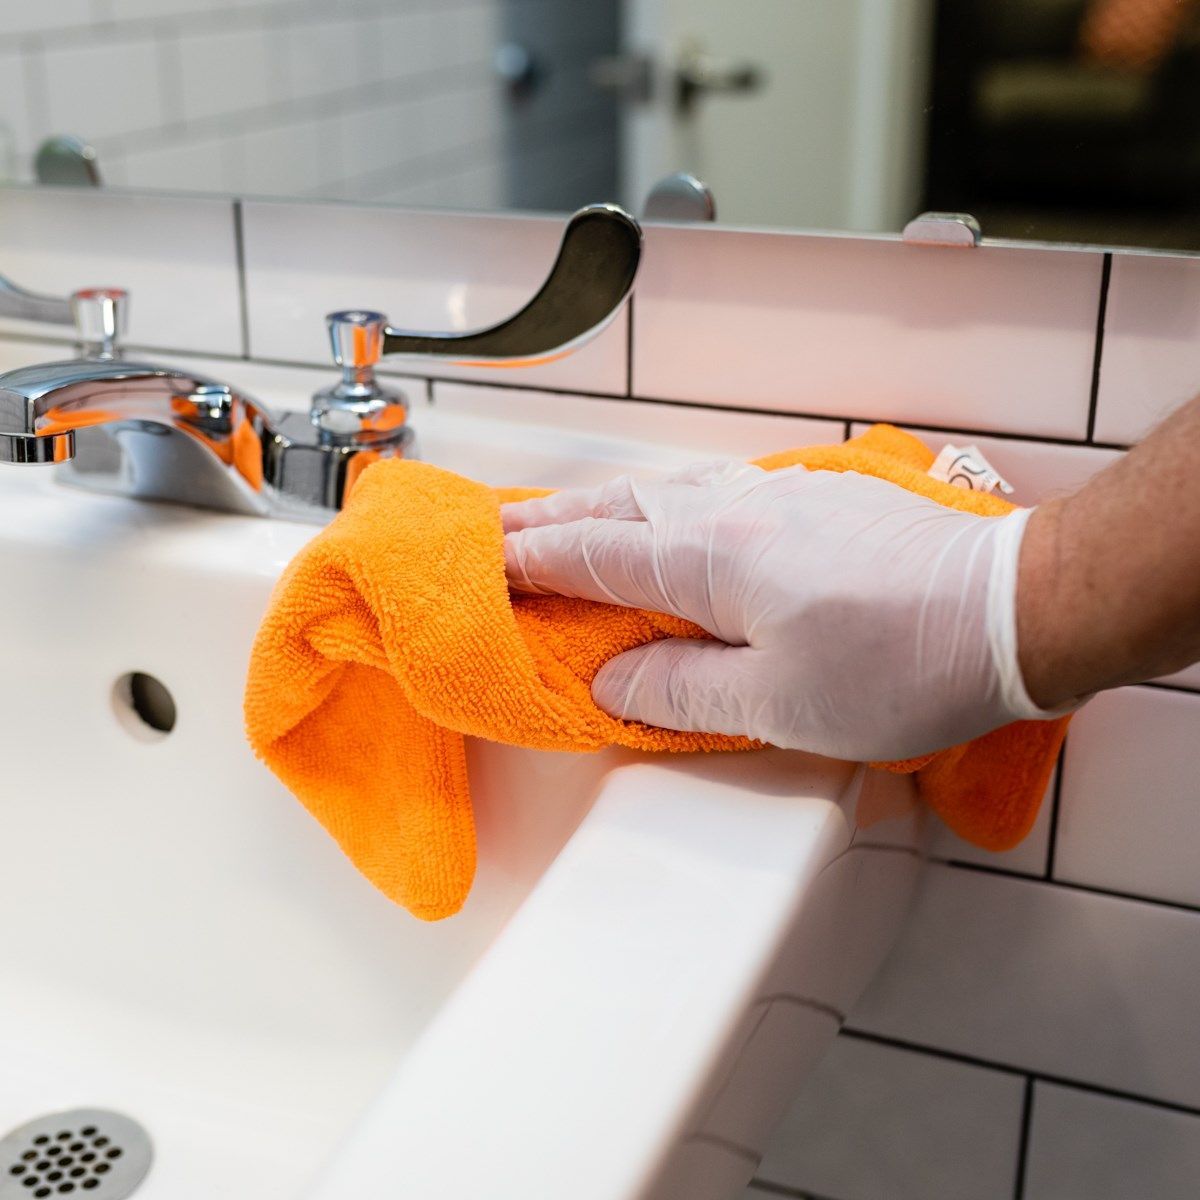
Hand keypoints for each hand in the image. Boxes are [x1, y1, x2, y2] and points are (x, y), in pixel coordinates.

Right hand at [503, 461, 1060, 761]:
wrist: (1008, 608)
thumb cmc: (903, 662)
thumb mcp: (777, 705)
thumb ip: (679, 692)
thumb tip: (612, 680)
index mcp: (711, 559)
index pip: (592, 556)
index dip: (529, 562)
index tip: (481, 564)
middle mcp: (733, 511)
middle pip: (616, 509)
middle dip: (547, 520)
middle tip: (496, 533)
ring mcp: (775, 496)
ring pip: (661, 493)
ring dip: (600, 508)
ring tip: (561, 522)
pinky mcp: (812, 500)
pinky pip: (707, 493)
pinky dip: (660, 507)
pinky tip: (663, 522)